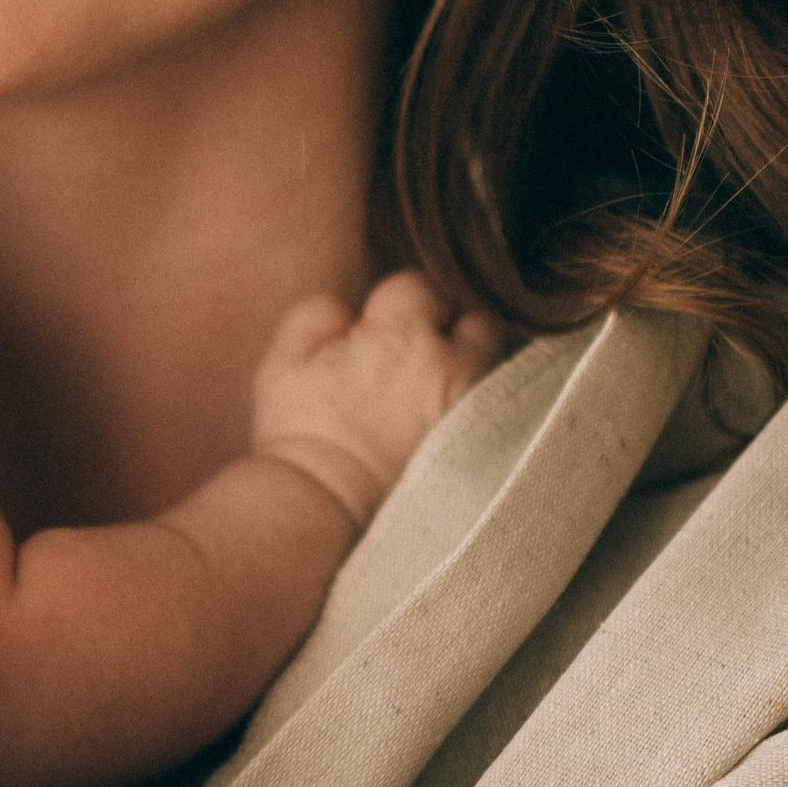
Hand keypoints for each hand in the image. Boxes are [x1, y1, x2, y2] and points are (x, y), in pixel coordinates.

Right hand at [250, 273, 501, 528]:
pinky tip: (452, 416)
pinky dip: (483, 402)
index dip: (399, 302)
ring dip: (474, 364)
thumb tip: (348, 309)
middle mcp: (446, 364)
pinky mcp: (482, 445)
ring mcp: (470, 405)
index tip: (382, 328)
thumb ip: (317, 315)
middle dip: (454, 327)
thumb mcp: (284, 360)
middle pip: (479, 319)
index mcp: (399, 336)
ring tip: (440, 385)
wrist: (326, 500)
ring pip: (498, 363)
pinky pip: (503, 407)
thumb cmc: (301, 430)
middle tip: (423, 351)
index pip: (420, 285)